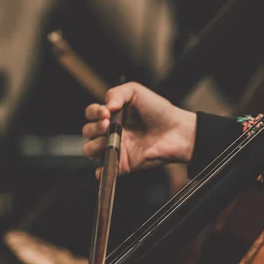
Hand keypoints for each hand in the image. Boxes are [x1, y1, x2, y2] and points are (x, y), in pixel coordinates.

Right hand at [82, 82, 196, 175]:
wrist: (176, 131)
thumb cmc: (158, 110)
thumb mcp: (136, 92)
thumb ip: (117, 93)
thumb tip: (105, 107)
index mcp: (112, 116)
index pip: (90, 114)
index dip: (93, 112)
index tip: (106, 112)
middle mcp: (111, 132)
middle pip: (87, 132)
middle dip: (93, 128)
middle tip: (108, 125)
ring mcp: (116, 149)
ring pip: (90, 151)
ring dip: (94, 145)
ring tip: (109, 140)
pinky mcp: (122, 164)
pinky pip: (104, 171)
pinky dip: (101, 171)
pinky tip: (109, 162)